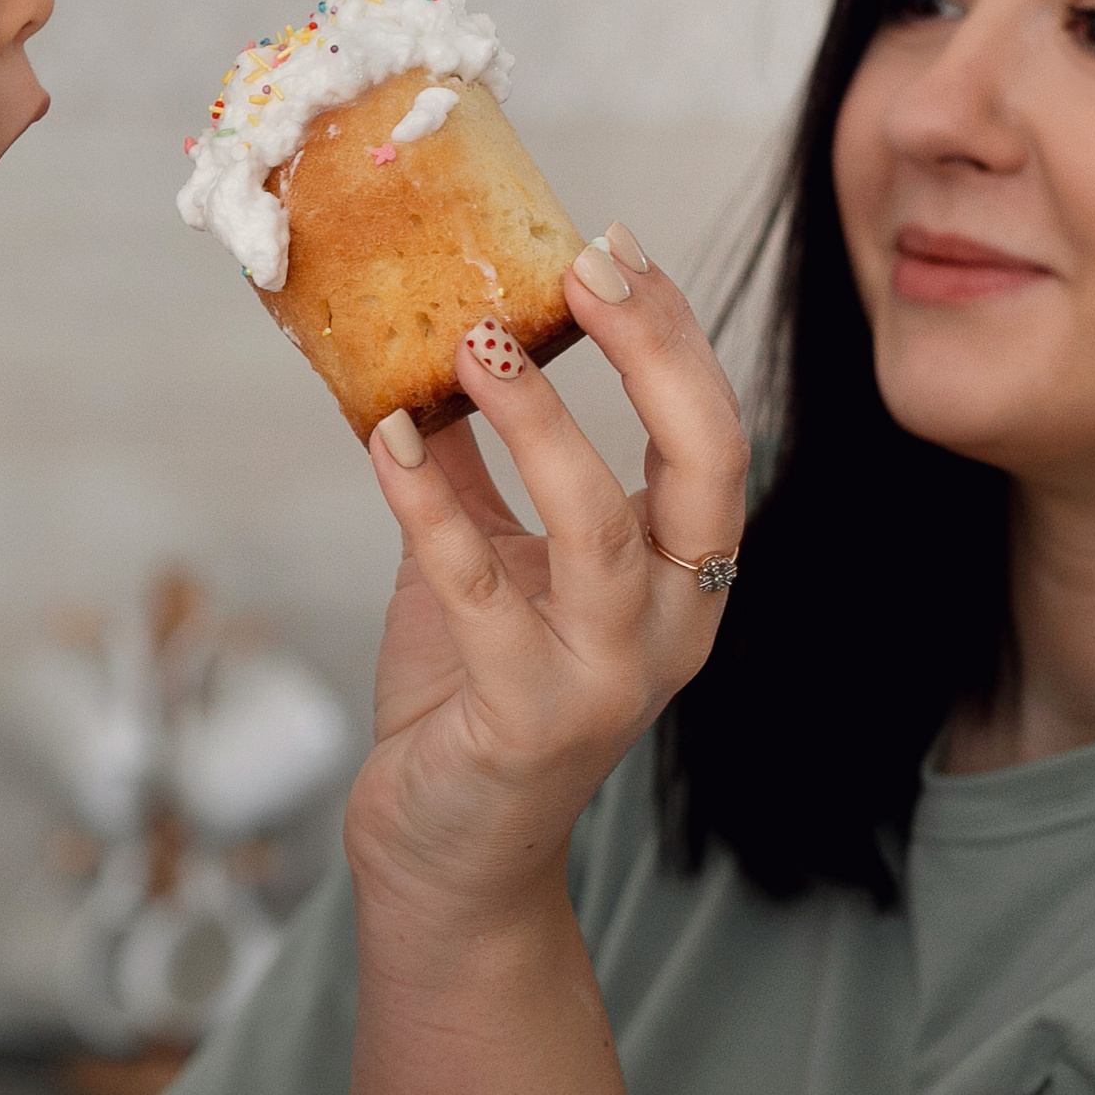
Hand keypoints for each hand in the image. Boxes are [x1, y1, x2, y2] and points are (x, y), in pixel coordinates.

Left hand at [346, 224, 746, 933]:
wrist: (447, 850)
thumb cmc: (472, 693)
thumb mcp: (482, 556)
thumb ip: (473, 458)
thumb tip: (430, 330)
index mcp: (679, 575)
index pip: (713, 435)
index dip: (672, 335)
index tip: (609, 244)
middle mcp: (672, 627)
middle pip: (706, 469)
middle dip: (653, 355)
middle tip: (580, 267)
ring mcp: (607, 680)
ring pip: (600, 532)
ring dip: (538, 422)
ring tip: (475, 339)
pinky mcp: (527, 721)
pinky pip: (477, 595)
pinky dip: (426, 505)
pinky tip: (381, 438)